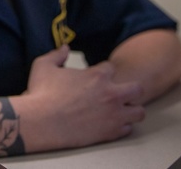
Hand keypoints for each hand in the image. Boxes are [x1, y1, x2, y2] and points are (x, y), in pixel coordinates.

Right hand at [15, 44, 144, 151]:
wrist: (41, 122)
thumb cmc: (42, 94)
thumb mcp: (43, 66)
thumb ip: (57, 54)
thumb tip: (65, 47)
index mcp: (97, 76)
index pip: (112, 68)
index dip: (104, 73)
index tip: (96, 79)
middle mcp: (111, 94)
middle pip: (136, 89)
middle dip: (129, 90)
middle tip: (116, 95)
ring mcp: (113, 114)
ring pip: (139, 111)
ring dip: (130, 110)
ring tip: (119, 111)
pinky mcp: (111, 132)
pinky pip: (128, 129)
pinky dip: (122, 127)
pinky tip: (110, 125)